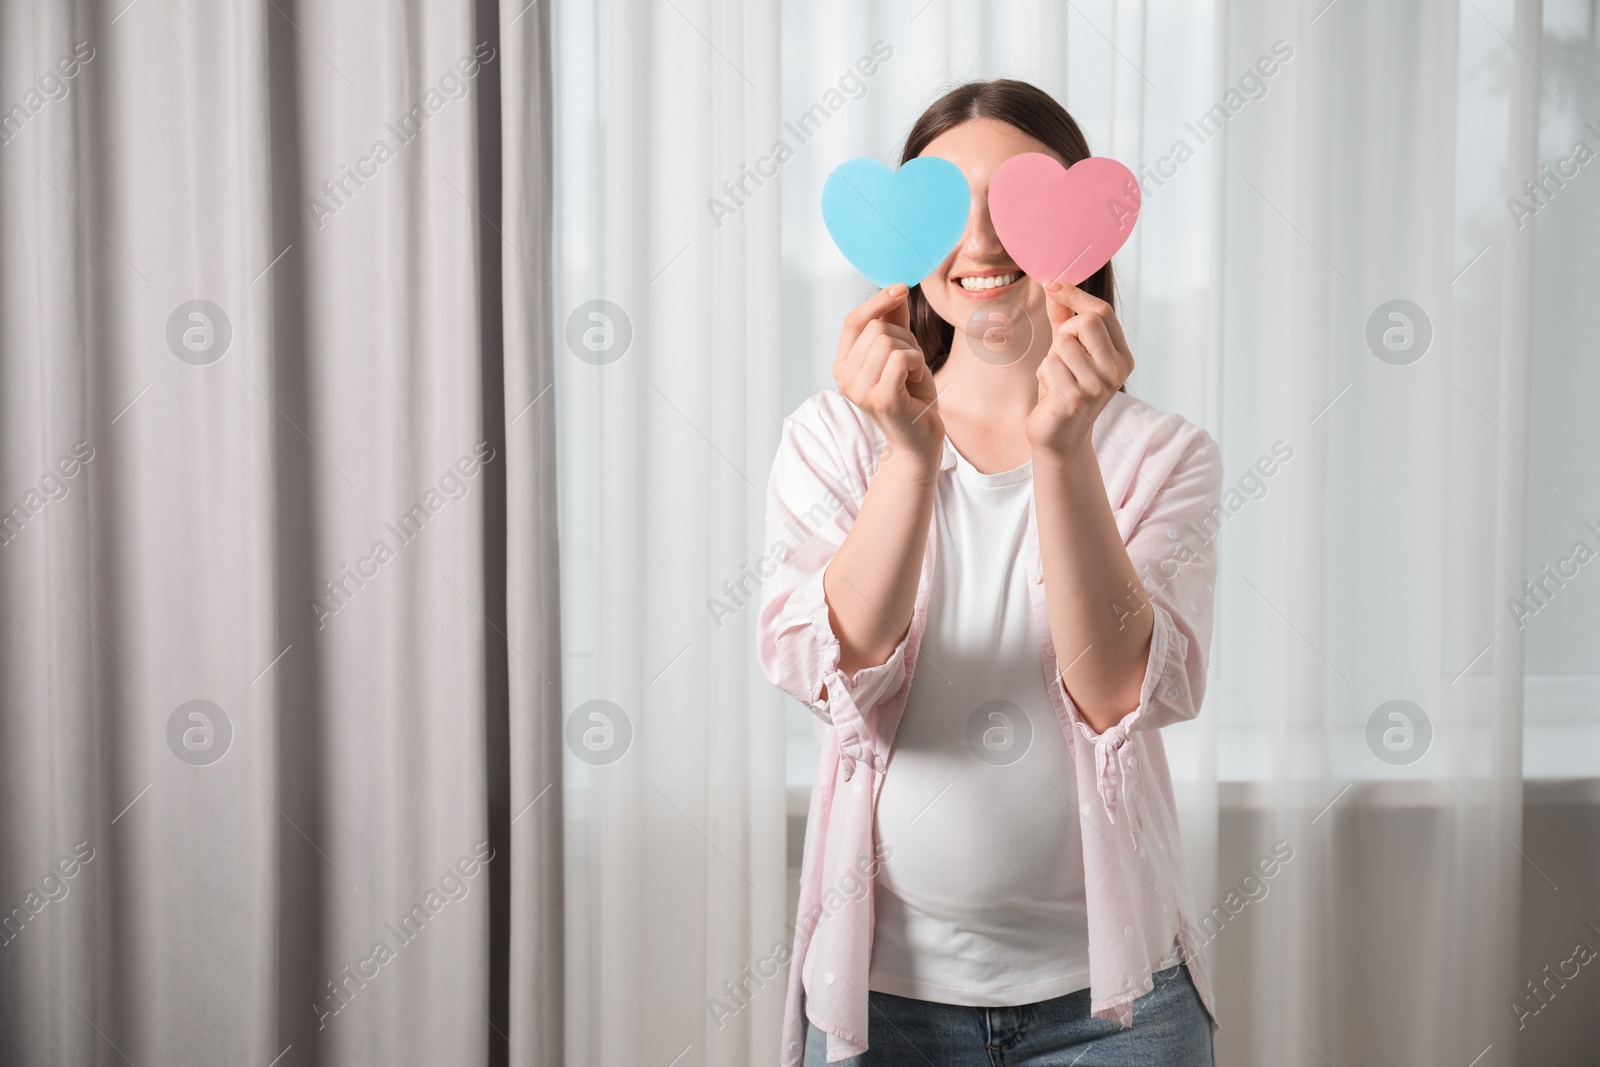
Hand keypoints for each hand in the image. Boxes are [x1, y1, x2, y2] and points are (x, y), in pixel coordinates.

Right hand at [834, 284, 943, 465]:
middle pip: (876, 328)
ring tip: (911, 375)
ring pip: (889, 341)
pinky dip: (917, 363)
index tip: (902, 288)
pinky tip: (915, 381)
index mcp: (843, 365)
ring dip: (913, 353)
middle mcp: (844, 378)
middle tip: (911, 364)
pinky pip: (900, 358)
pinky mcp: (880, 399)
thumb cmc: (910, 396)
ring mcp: (859, 390)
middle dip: (904, 338)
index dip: (877, 301)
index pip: (853, 321)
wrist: (919, 438)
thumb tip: (896, 288)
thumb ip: (894, 323)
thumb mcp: (902, 352)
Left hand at [1025, 280, 1134, 457]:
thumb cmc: (1064, 388)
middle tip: (1061, 352)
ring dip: (1051, 358)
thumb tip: (1053, 284)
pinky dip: (1044, 375)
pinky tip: (1052, 392)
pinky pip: (1050, 366)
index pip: (1102, 312)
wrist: (1059, 435)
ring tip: (1057, 377)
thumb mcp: (1067, 349)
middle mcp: (1116, 371)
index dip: (1074, 294)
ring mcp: (1098, 386)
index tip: (1051, 284)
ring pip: (1063, 344)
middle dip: (1065, 331)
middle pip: (1086, 322)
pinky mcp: (1076, 400)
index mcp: (1121, 357)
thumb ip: (1064, 317)